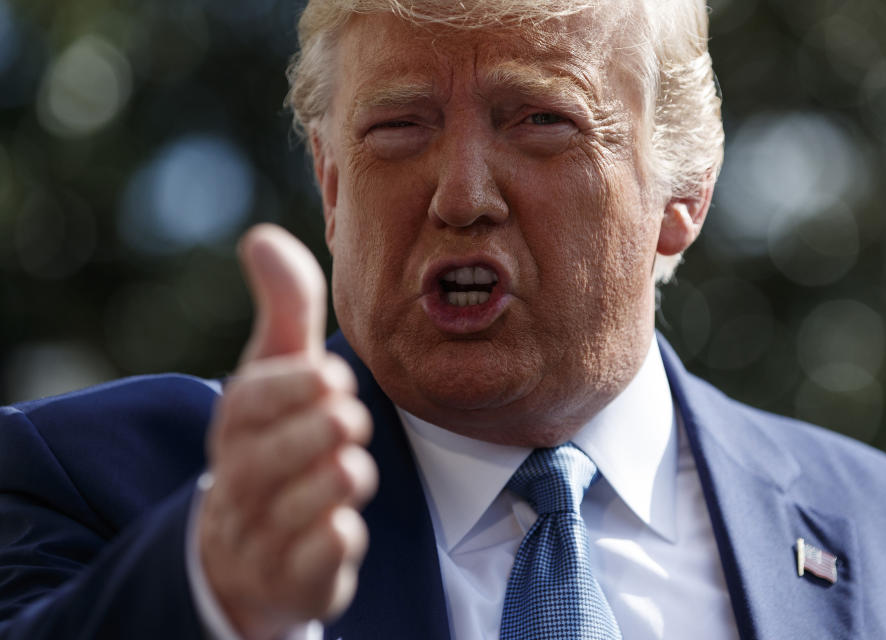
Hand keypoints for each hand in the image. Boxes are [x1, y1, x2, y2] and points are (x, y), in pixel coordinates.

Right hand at [198, 224, 377, 639]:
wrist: (248, 544)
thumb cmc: (274, 439)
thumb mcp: (278, 372)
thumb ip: (284, 309)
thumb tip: (260, 234)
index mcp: (239, 425)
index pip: (250, 402)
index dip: (289, 387)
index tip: (329, 375)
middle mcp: (243, 479)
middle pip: (266, 458)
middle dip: (312, 432)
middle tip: (347, 415)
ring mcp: (266, 532)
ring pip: (292, 511)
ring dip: (327, 483)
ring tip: (350, 465)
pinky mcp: (296, 576)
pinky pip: (308, 566)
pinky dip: (326, 547)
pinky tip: (345, 528)